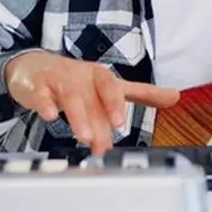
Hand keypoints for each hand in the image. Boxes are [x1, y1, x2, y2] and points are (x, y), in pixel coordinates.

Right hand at [4, 51, 179, 154]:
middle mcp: (81, 77)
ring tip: (84, 137)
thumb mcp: (111, 84)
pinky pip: (40, 94)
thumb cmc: (78, 79)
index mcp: (100, 76)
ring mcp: (58, 81)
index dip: (115, 104)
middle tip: (103, 143)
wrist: (35, 67)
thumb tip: (176, 96)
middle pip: (92, 98)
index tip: (120, 123)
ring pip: (69, 97)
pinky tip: (50, 116)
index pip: (112, 87)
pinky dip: (44, 104)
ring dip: (78, 116)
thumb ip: (142, 92)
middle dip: (99, 120)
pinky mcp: (36, 87)